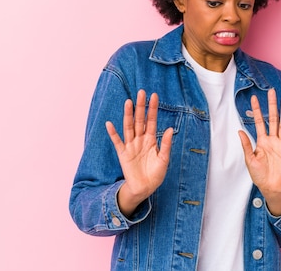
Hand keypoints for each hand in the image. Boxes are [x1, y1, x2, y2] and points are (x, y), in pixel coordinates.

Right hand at [106, 90, 172, 216]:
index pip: (152, 121)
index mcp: (151, 140)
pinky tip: (109, 124)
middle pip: (139, 120)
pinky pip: (117, 142)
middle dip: (141, 107)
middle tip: (141, 92)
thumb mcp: (164, 159)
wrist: (145, 189)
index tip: (154, 96)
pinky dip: (113, 133)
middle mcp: (140, 140)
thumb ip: (166, 144)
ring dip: (128, 115)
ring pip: (129, 127)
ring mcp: (131, 146)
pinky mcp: (123, 154)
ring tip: (128, 102)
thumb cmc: (155, 174)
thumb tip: (171, 129)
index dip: (153, 109)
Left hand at [238, 88, 280, 215]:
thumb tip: (239, 131)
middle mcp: (272, 139)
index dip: (257, 110)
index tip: (254, 98)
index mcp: (261, 141)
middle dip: (272, 105)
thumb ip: (246, 145)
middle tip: (272, 91)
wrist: (270, 186)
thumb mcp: (249, 160)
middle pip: (273, 118)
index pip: (259, 121)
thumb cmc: (258, 174)